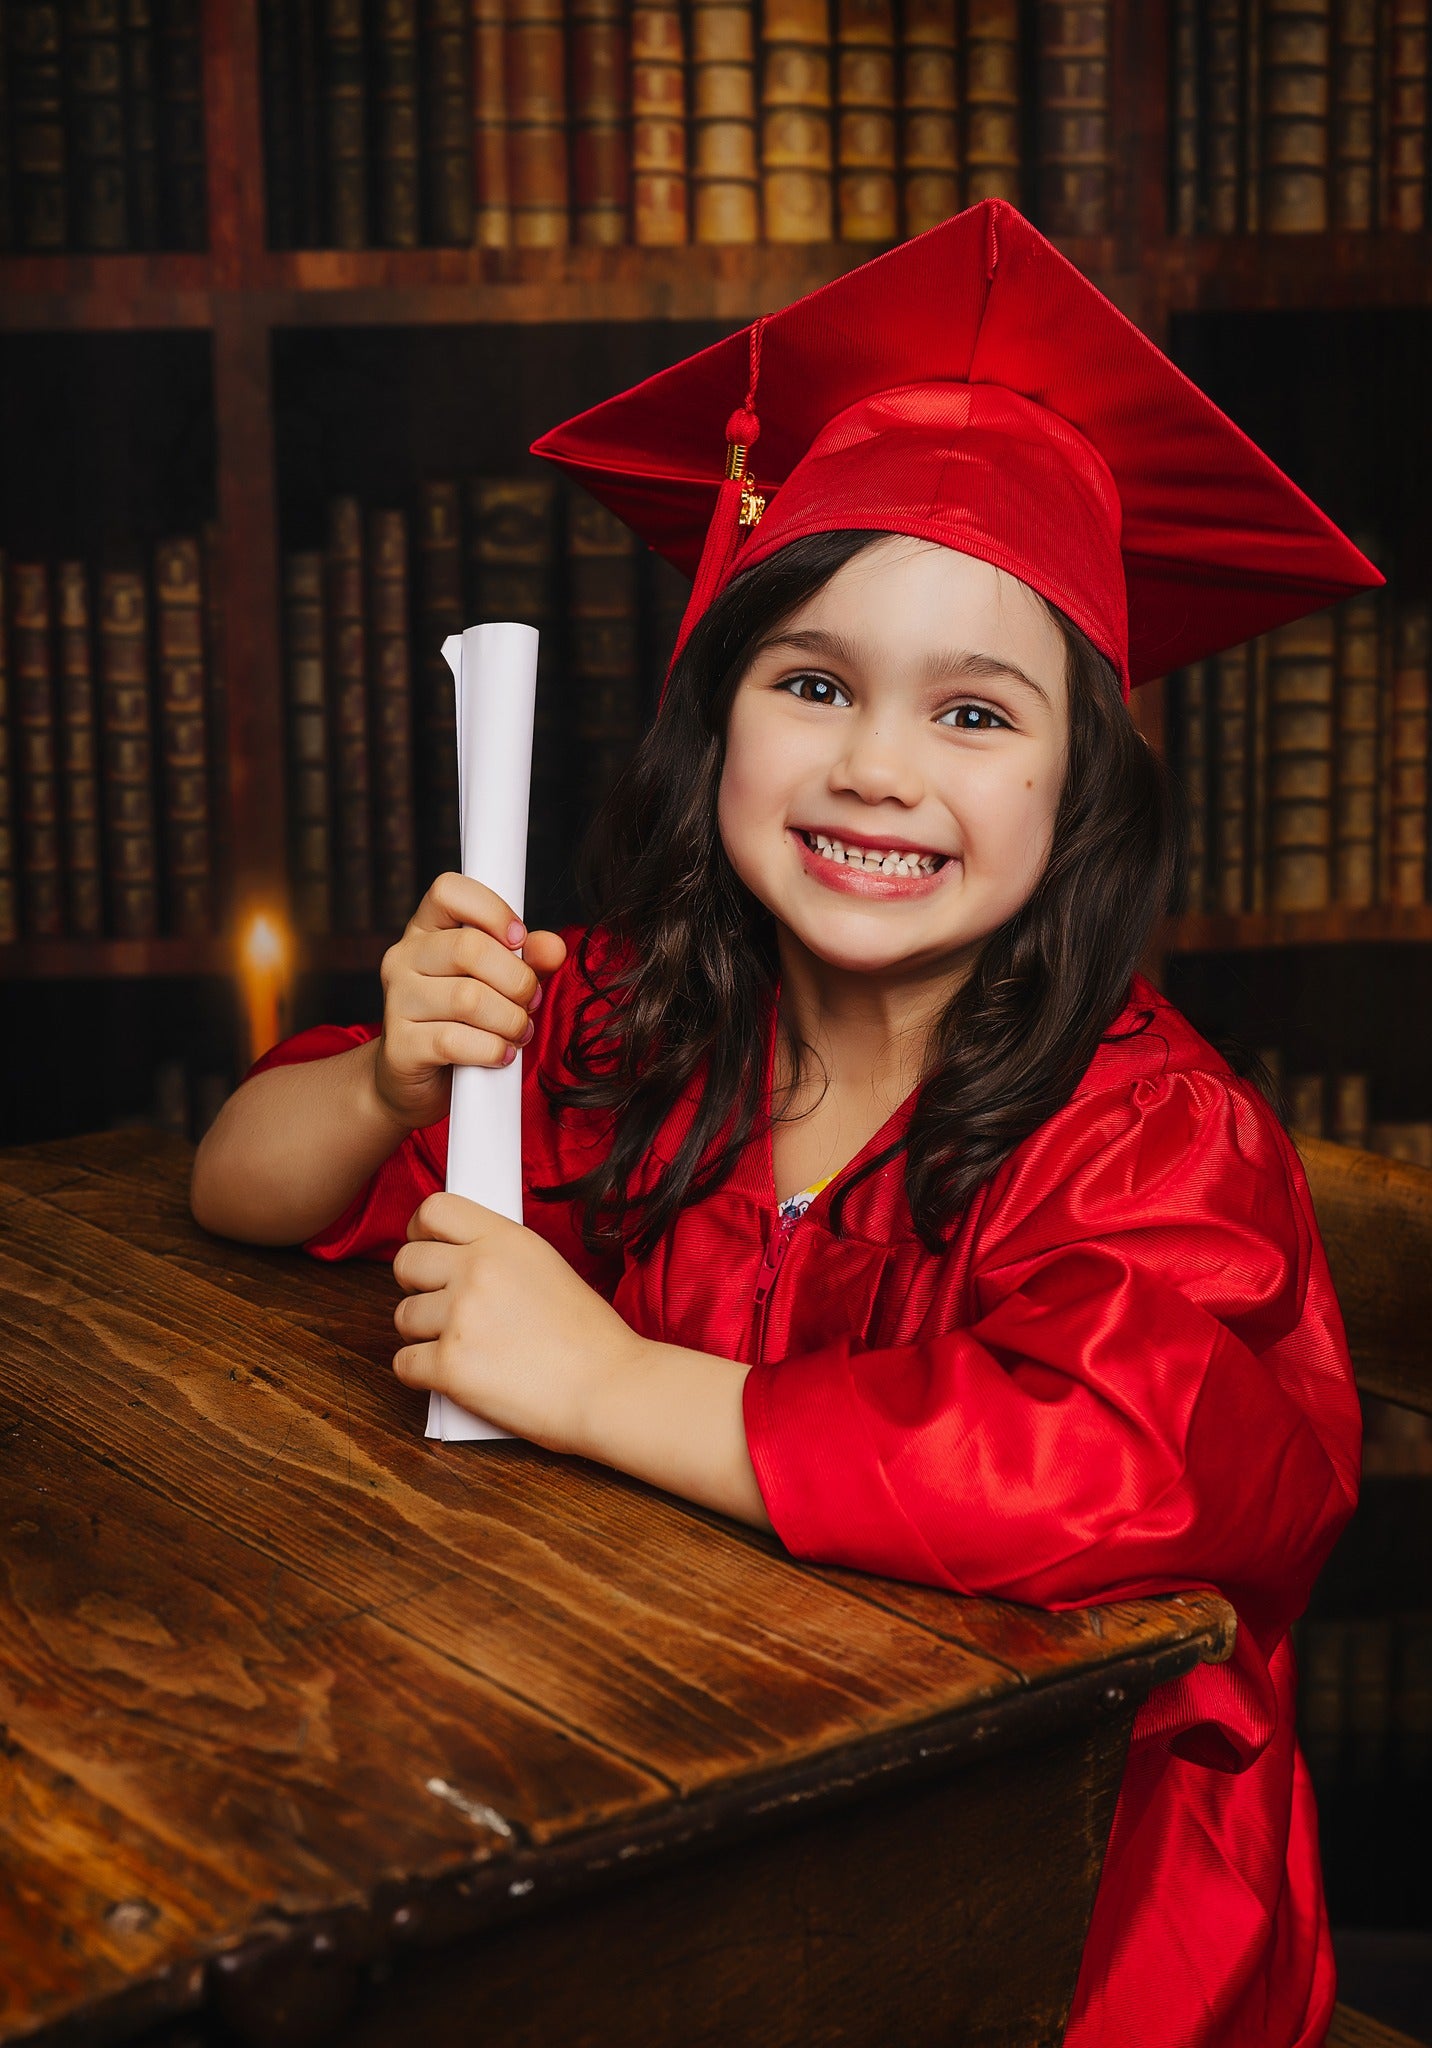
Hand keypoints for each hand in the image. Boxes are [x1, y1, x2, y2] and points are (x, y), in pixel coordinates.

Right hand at [374, 875, 568, 1132]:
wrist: (417, 1081)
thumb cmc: (461, 1021)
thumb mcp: (499, 983)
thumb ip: (527, 959)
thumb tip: (554, 947)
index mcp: (425, 930)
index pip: (448, 891)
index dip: (492, 910)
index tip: (519, 940)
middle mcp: (403, 958)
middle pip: (468, 948)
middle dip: (517, 979)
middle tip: (530, 1001)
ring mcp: (396, 1002)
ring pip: (468, 999)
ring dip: (510, 1020)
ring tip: (520, 1031)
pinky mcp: (400, 1046)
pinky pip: (456, 1041)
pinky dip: (492, 1050)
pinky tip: (501, 1054)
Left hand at [391, 1192, 644, 1449]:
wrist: (610, 1388)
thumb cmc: (591, 1338)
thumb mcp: (549, 1268)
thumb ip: (500, 1257)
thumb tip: (456, 1262)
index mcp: (505, 1240)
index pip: (434, 1210)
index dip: (421, 1231)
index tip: (426, 1247)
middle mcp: (477, 1270)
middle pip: (406, 1262)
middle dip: (415, 1285)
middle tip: (439, 1304)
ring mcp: (460, 1318)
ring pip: (403, 1316)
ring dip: (423, 1333)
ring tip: (460, 1346)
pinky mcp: (449, 1366)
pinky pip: (404, 1363)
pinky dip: (422, 1373)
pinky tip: (451, 1376)